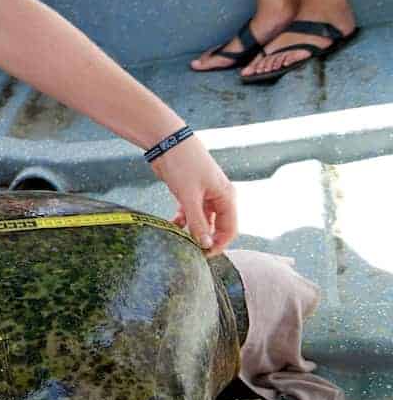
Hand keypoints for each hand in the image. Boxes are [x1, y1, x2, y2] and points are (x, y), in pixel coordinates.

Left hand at [150, 135, 237, 256]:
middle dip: (206, 239)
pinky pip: (190, 213)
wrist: (168, 143)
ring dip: (192, 230)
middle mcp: (219, 196)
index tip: (204, 255)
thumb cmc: (183, 165)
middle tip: (191, 251)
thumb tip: (206, 244)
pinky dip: (183, 220)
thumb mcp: (189, 197)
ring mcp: (205, 194)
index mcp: (226, 196)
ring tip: (180, 240)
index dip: (219, 244)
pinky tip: (172, 224)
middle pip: (217, 226)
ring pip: (202, 220)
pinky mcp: (190, 192)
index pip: (230, 229)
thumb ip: (197, 222)